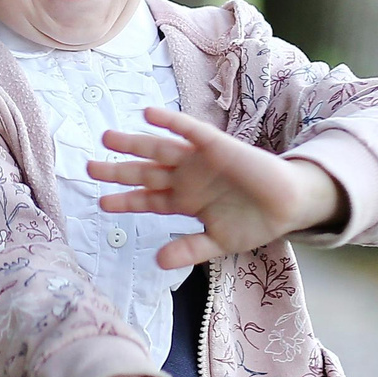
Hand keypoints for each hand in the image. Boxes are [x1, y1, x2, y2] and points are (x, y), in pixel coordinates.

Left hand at [90, 106, 348, 268]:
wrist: (288, 206)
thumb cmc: (254, 221)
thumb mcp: (217, 242)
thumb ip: (188, 249)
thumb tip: (157, 262)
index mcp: (184, 201)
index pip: (147, 200)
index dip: (125, 200)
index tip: (100, 203)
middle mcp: (186, 178)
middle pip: (145, 173)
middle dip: (118, 170)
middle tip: (88, 167)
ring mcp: (199, 160)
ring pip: (160, 149)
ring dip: (135, 143)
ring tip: (107, 138)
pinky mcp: (217, 145)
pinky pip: (190, 131)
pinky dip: (171, 122)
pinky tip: (149, 115)